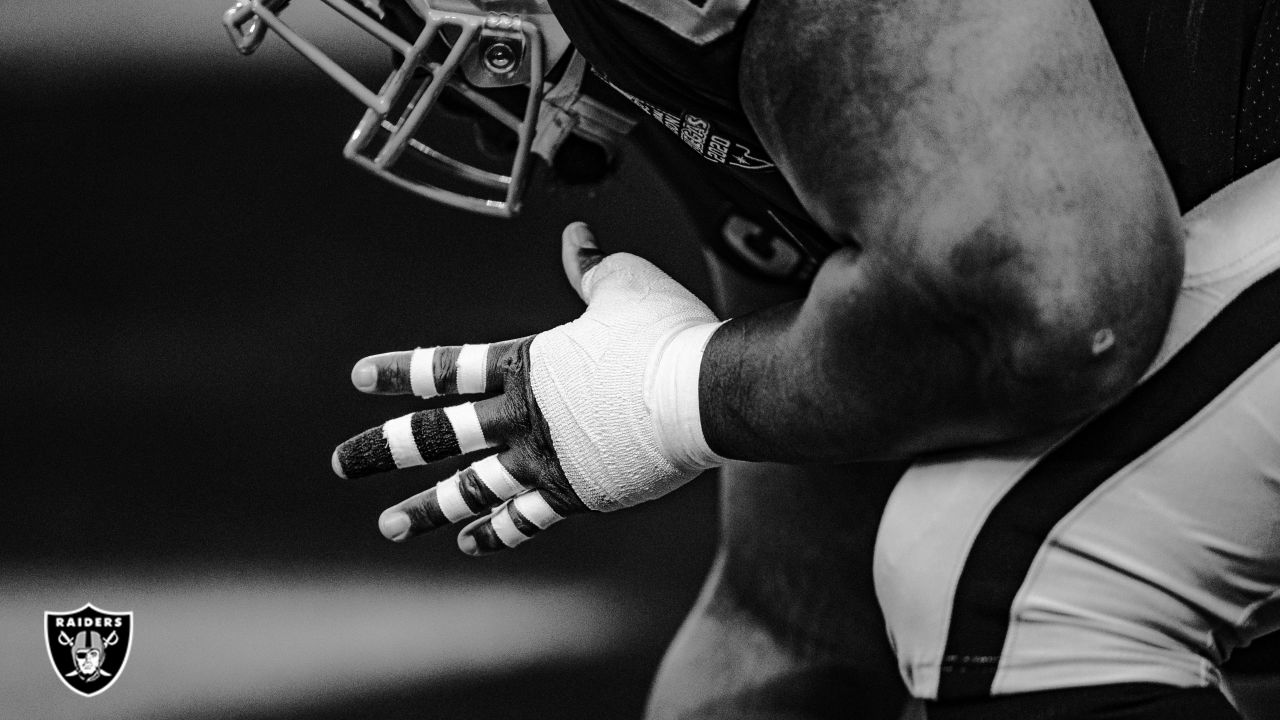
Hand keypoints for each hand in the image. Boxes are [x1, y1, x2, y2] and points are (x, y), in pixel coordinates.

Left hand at [332, 222, 725, 554]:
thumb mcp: (624, 283)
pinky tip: (471, 542)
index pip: (446, 368)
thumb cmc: (667, 332)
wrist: (705, 392)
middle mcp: (522, 417)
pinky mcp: (576, 494)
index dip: (399, 371)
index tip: (358, 377)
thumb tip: (575, 239)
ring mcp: (545, 461)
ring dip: (426, 509)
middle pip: (437, 436)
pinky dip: (495, 533)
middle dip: (383, 451)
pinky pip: (524, 521)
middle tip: (340, 463)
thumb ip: (590, 266)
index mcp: (525, 364)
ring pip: (470, 490)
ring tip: (389, 525)